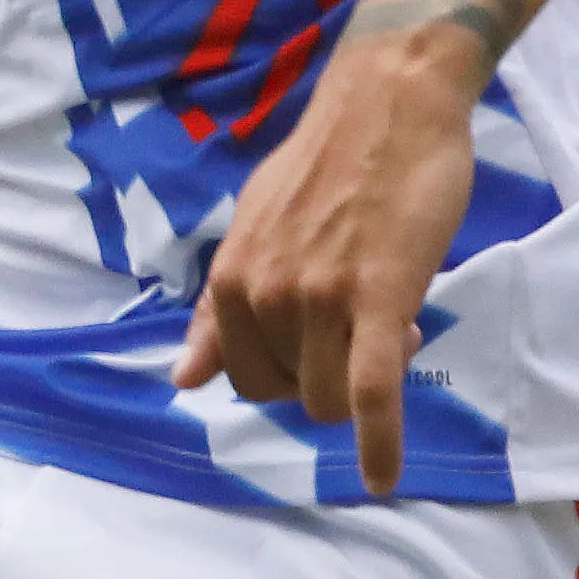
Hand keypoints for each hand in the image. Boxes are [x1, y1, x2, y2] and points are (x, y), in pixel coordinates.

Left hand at [176, 30, 486, 493]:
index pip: (243, 378)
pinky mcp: (377, 299)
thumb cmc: (329, 162)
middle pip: (288, 394)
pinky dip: (379, 442)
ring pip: (330, 398)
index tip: (323, 340)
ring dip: (363, 384)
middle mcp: (265, 294)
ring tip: (396, 325)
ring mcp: (318, 299)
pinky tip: (382, 478)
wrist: (391, 100)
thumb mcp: (254, 228)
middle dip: (325, 379)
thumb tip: (182, 379)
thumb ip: (218, 308)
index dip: (286, 373)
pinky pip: (371, 393)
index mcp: (231, 279)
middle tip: (366, 329)